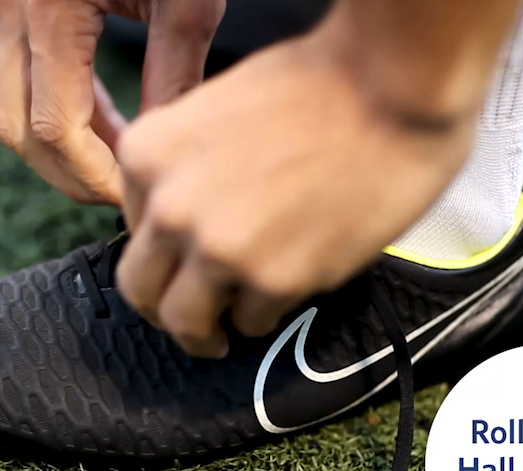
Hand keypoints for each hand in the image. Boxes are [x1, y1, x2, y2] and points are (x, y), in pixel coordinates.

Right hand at [0, 0, 224, 203]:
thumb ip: (174, 79)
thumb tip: (166, 151)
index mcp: (48, 8)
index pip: (55, 130)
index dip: (95, 177)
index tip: (134, 200)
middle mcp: (10, 10)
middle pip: (19, 133)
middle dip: (72, 175)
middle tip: (126, 194)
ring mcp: (2, 8)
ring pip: (12, 112)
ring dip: (65, 149)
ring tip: (124, 163)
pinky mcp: (13, 8)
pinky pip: (23, 81)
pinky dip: (61, 114)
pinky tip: (108, 124)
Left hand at [116, 36, 478, 357]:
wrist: (392, 87)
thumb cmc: (323, 84)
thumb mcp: (218, 110)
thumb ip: (187, 168)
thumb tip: (186, 218)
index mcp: (148, 155)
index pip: (130, 229)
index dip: (161, 252)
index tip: (179, 264)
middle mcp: (170, 207)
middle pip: (141, 288)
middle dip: (163, 309)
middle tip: (188, 320)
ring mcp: (218, 249)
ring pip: (186, 321)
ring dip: (204, 334)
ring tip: (223, 335)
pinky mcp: (273, 281)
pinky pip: (253, 322)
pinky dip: (265, 316)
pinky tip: (283, 294)